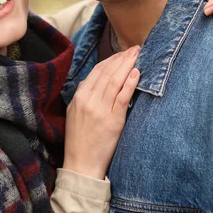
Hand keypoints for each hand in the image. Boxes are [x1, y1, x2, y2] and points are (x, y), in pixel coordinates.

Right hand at [63, 46, 140, 179]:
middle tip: (135, 48)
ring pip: (115, 81)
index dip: (111, 59)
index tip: (122, 52)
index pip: (97, 71)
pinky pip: (122, 97)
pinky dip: (130, 83)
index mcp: (79, 97)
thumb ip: (83, 95)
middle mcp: (88, 100)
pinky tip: (137, 73)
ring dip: (127, 65)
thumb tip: (93, 80)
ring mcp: (100, 110)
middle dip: (122, 58)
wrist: (81, 164)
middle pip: (107, 72)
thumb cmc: (79, 140)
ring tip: (138, 55)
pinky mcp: (113, 120)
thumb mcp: (74, 113)